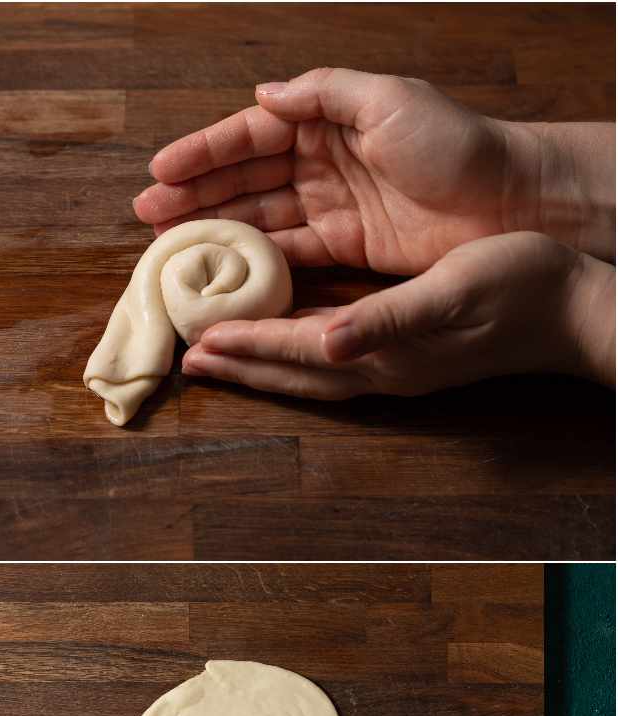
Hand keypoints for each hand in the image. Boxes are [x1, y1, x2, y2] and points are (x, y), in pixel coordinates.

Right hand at [134, 67, 600, 274]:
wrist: (510, 200)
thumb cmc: (455, 145)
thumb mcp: (388, 100)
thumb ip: (323, 93)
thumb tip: (261, 96)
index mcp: (330, 119)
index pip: (252, 134)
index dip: (204, 152)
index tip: (161, 171)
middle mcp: (324, 159)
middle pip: (244, 177)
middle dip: (194, 195)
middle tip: (146, 214)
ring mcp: (332, 203)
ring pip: (257, 215)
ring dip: (213, 228)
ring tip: (167, 243)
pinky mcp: (346, 245)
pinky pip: (287, 250)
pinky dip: (252, 258)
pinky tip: (218, 268)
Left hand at [182, 231, 615, 398]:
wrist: (580, 310)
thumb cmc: (521, 288)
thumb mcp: (451, 292)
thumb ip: (386, 321)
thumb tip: (328, 343)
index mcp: (383, 355)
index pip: (296, 352)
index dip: (247, 346)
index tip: (200, 341)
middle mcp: (380, 371)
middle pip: (291, 374)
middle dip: (241, 365)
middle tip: (190, 357)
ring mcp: (395, 370)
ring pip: (309, 372)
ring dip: (264, 365)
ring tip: (222, 355)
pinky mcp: (409, 358)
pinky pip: (334, 361)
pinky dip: (299, 354)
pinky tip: (292, 341)